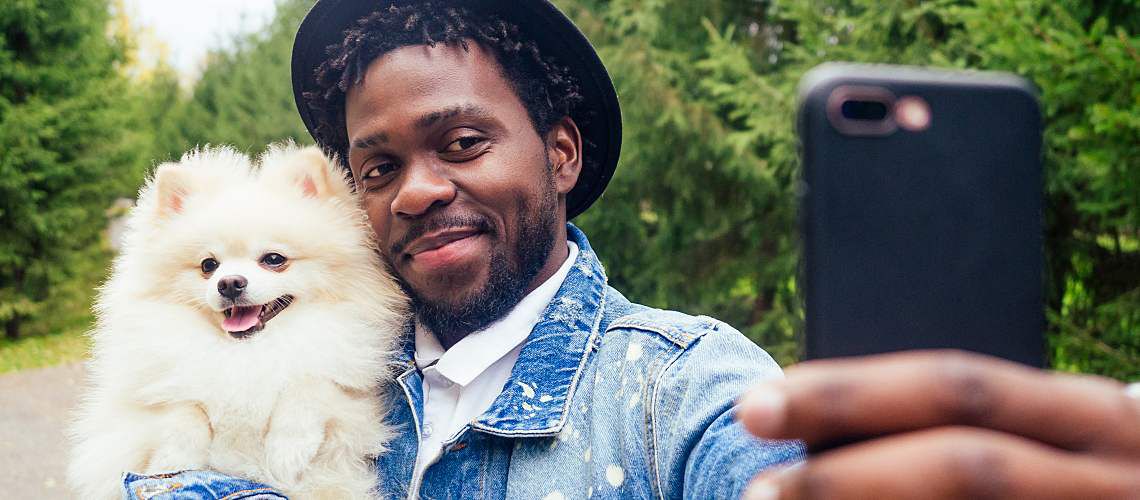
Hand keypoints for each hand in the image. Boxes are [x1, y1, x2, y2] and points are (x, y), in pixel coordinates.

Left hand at [737, 350, 1139, 498]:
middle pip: (960, 464)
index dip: (847, 395)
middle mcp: (1103, 475)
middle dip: (846, 479)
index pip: (952, 386)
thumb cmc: (1092, 476)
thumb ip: (971, 427)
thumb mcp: (1056, 437)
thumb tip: (830, 435)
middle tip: (756, 491)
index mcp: (1086, 414)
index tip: (755, 404)